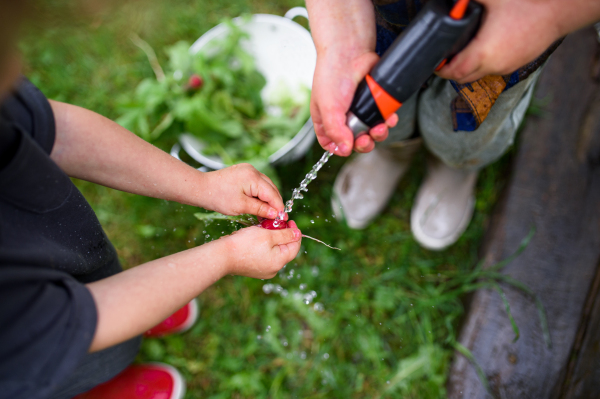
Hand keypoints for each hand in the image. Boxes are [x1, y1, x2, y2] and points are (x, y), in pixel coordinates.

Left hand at [199, 163, 286, 219]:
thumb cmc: (217, 197)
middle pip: (271, 189)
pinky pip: (258, 185)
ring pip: (265, 187)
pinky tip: (259, 206)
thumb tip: (275, 214)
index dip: (278, 208)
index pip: (272, 194)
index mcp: (253, 177)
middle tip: (276, 219)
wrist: (201, 188)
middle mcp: (253, 171)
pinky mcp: (244, 173)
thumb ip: (260, 209)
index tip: (282, 219)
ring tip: (267, 215)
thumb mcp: (241, 206)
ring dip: (268, 200)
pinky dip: (260, 195)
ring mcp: (248, 170)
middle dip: (275, 204)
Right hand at [221, 220, 301, 278]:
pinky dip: (266, 246)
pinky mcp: (255, 269)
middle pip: (285, 250)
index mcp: (279, 262)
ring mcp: (264, 271)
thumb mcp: (268, 235)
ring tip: (266, 229)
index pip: (295, 246)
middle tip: (278, 223)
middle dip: (284, 235)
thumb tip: (298, 234)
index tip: (290, 221)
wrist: (222, 256)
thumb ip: (285, 234)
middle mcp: (273, 269)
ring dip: (274, 240)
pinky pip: (266, 256)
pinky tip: (258, 238)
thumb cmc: (244, 244)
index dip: (295, 232)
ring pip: (275, 252)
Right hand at [311, 51, 398, 155]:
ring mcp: (360, 111)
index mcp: (327, 121)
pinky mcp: (375, 103)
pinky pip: (384, 119)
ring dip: (378, 135)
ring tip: (380, 128)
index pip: (333, 145)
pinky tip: (389, 118)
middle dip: (364, 144)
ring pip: (372, 133)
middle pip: (356, 142)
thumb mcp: (327, 108)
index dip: (342, 149)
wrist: (349, 51)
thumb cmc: (331, 76)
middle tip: (367, 139)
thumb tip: (346, 150)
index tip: (349, 147)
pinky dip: (388, 122)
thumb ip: (335, 131)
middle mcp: (343, 118)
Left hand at [437, 0, 599, 83]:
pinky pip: (493, 70)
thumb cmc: (524, 6)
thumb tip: (454, 0)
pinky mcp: (515, 65)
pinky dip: (483, 66)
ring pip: (478, 75)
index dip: (441, 69)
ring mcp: (505, 67)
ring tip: (461, 56)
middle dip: (451, 72)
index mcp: (483, 52)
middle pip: (463, 78)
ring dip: (467, 69)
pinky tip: (481, 52)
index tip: (435, 63)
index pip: (455, 71)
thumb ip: (468, 0)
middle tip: (444, 61)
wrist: (556, 13)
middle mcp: (493, 65)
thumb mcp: (491, 0)